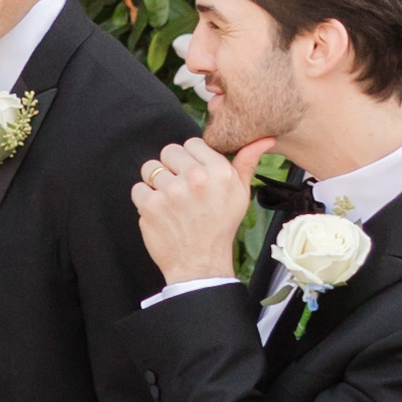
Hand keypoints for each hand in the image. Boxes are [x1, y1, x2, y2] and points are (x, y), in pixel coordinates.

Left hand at [131, 134, 249, 291]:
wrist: (200, 263)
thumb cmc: (220, 227)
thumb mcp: (241, 194)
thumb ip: (246, 162)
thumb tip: (263, 139)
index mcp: (219, 172)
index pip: (192, 143)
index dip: (190, 158)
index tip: (193, 174)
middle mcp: (196, 178)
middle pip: (169, 151)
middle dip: (172, 167)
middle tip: (181, 189)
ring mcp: (171, 191)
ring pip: (150, 168)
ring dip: (156, 183)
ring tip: (170, 200)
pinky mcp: (151, 205)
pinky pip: (138, 188)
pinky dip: (144, 199)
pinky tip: (160, 211)